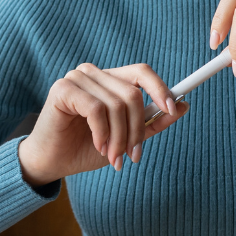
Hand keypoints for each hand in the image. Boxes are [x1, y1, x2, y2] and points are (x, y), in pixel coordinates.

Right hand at [17, 63, 189, 185]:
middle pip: (132, 93)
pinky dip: (102, 133)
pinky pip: (97, 109)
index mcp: (109, 79)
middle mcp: (93, 73)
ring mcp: (77, 78)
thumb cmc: (85, 148)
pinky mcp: (63, 89)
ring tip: (113, 157)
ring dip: (119, 137)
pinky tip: (97, 146)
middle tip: (133, 155)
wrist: (51, 163)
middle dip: (137, 129)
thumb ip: (151, 121)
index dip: (160, 88)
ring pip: (117, 104)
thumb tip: (184, 106)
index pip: (141, 72)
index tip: (174, 109)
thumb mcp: (126, 137)